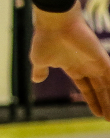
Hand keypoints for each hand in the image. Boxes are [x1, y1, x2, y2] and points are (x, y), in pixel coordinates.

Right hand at [31, 3, 109, 117]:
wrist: (54, 23)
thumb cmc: (45, 39)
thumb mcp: (40, 60)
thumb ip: (40, 71)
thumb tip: (36, 79)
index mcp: (73, 67)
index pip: (87, 88)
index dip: (92, 100)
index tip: (98, 113)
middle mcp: (87, 66)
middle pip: (100, 90)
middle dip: (105, 104)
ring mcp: (96, 63)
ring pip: (109, 87)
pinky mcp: (103, 60)